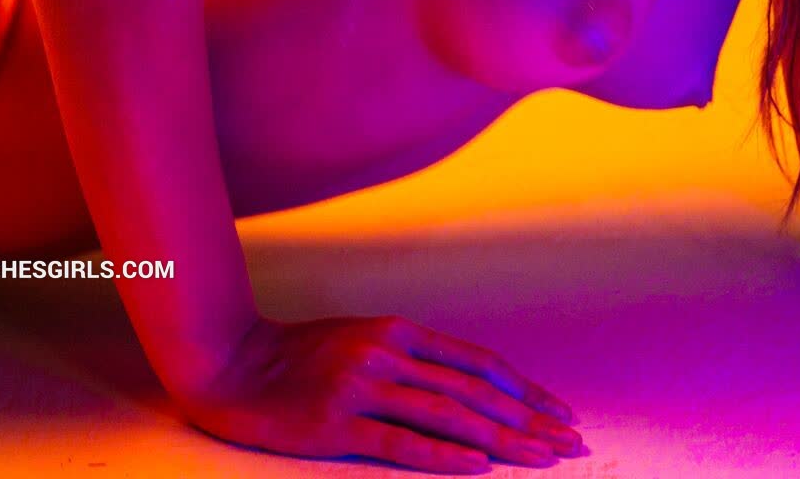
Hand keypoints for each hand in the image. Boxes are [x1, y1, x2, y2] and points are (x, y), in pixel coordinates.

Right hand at [174, 314, 584, 472]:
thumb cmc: (300, 358)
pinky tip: (479, 467)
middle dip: (530, 419)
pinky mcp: (336, 423)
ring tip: (543, 457)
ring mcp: (364, 386)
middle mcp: (390, 353)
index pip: (480, 365)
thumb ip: (413, 359)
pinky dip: (444, 456)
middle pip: (476, 391)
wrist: (228, 361)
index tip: (560, 411)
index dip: (525, 390)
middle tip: (571, 441)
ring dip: (504, 439)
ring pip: (450, 415)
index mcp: (402, 332)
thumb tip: (471, 388)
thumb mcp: (365, 341)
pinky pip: (401, 443)